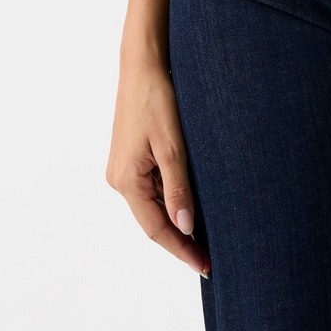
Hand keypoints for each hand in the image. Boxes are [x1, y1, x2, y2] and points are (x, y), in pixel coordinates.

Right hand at [106, 61, 210, 277]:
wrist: (143, 64)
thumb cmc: (156, 98)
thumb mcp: (172, 145)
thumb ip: (178, 187)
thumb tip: (185, 225)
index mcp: (126, 180)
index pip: (156, 228)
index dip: (181, 249)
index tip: (205, 266)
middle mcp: (120, 179)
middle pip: (153, 220)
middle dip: (181, 238)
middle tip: (210, 257)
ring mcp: (124, 168)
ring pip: (154, 204)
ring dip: (177, 218)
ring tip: (207, 235)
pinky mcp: (132, 157)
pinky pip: (153, 186)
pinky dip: (171, 197)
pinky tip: (191, 203)